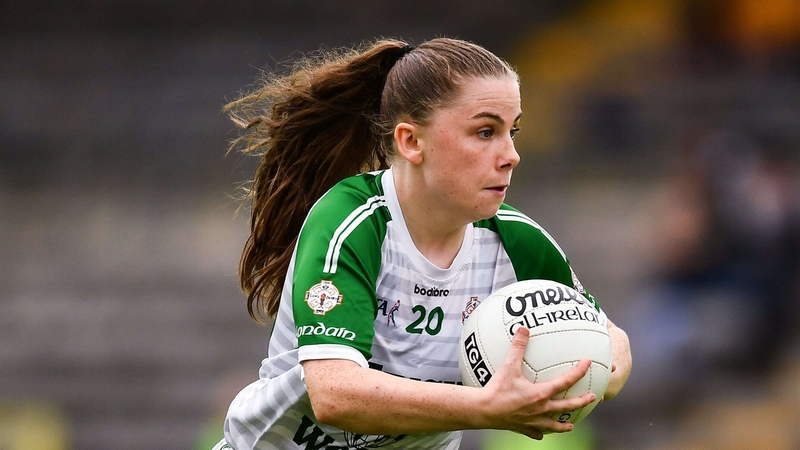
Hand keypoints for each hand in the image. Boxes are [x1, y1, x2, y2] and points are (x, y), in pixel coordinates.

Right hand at [479, 327, 595, 439]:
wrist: (484, 411)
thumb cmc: (496, 389)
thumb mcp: (508, 366)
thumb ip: (518, 347)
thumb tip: (524, 329)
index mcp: (541, 393)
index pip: (566, 381)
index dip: (579, 372)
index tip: (588, 364)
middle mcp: (541, 409)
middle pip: (567, 407)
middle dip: (582, 402)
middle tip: (593, 397)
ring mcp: (534, 421)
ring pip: (554, 425)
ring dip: (564, 425)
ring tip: (570, 425)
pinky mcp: (523, 428)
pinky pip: (536, 432)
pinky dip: (541, 432)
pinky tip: (541, 432)